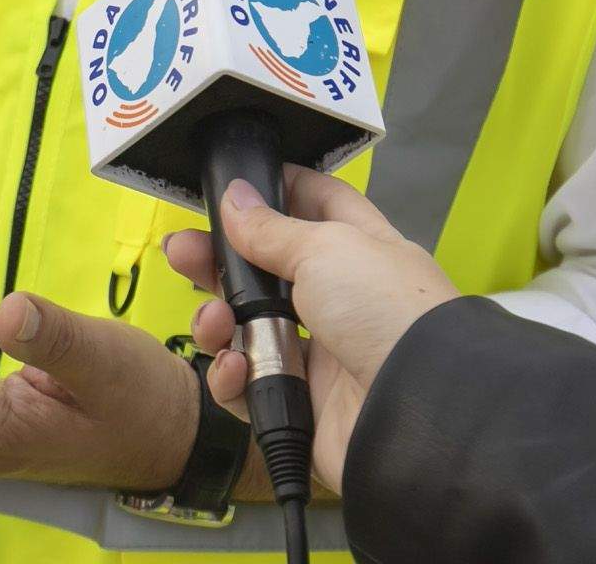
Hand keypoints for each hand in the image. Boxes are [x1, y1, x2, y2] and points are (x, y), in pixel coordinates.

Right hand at [165, 171, 457, 493]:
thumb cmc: (390, 315)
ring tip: (215, 321)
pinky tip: (236, 366)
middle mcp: (340, 299)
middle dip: (218, 260)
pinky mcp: (301, 403)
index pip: (317, 204)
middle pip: (265, 270)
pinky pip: (247, 386)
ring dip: (217, 322)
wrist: (414, 413)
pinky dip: (231, 377)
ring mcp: (320, 353)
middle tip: (182, 251)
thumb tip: (236, 197)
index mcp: (360, 249)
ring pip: (246, 328)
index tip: (235, 183)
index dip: (278, 189)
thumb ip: (271, 229)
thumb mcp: (327, 249)